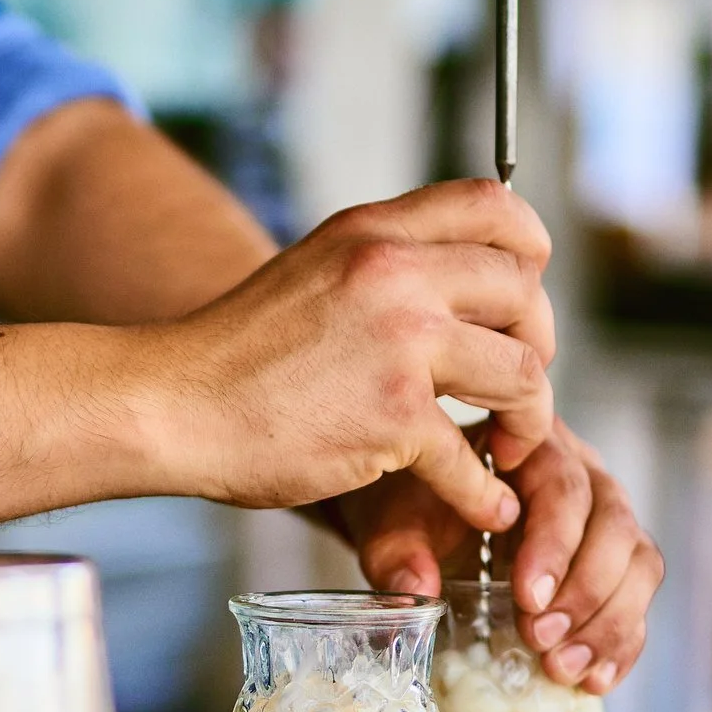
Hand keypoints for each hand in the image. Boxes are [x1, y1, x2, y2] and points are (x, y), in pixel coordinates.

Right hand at [142, 178, 555, 534]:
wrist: (172, 403)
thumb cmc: (236, 352)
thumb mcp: (315, 270)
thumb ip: (383, 265)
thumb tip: (455, 279)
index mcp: (374, 232)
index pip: (495, 204)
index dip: (530, 251)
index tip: (523, 297)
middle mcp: (394, 274)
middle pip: (523, 290)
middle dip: (538, 344)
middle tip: (516, 385)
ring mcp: (399, 344)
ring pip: (521, 373)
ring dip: (529, 419)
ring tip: (508, 446)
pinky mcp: (392, 418)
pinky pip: (471, 459)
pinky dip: (486, 495)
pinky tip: (485, 507)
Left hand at [329, 418, 662, 692]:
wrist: (419, 512)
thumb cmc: (412, 504)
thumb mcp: (392, 518)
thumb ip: (399, 548)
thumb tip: (419, 587)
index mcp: (532, 446)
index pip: (564, 487)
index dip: (555, 545)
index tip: (528, 598)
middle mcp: (583, 475)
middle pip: (616, 525)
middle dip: (584, 590)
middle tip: (542, 639)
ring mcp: (606, 520)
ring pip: (639, 563)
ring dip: (608, 622)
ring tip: (563, 668)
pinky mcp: (614, 565)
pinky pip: (636, 601)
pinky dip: (621, 643)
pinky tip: (593, 679)